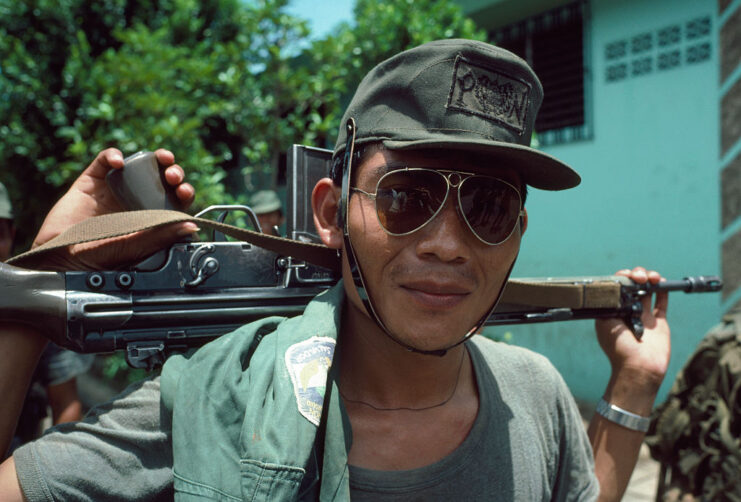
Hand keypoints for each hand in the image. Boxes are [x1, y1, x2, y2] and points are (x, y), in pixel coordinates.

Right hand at [32, 148, 196, 269]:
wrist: (59, 257)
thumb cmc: (95, 258)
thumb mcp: (132, 247)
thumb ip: (160, 235)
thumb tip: (191, 225)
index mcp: (149, 219)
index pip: (173, 201)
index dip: (183, 193)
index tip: (185, 192)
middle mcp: (134, 203)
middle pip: (161, 181)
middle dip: (174, 173)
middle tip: (174, 177)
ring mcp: (114, 190)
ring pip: (139, 167)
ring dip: (154, 160)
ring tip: (161, 159)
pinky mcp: (91, 182)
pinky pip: (104, 161)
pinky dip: (113, 156)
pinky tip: (119, 162)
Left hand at [595, 267, 669, 393]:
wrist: (639, 368)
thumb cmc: (619, 347)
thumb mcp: (605, 322)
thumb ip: (608, 303)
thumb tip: (609, 287)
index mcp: (612, 311)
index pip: (617, 287)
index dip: (622, 278)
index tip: (627, 276)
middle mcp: (627, 312)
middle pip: (633, 286)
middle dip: (636, 276)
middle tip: (640, 278)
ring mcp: (643, 316)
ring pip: (648, 290)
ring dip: (651, 279)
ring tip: (653, 278)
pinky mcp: (658, 322)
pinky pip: (662, 302)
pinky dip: (664, 291)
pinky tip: (663, 283)